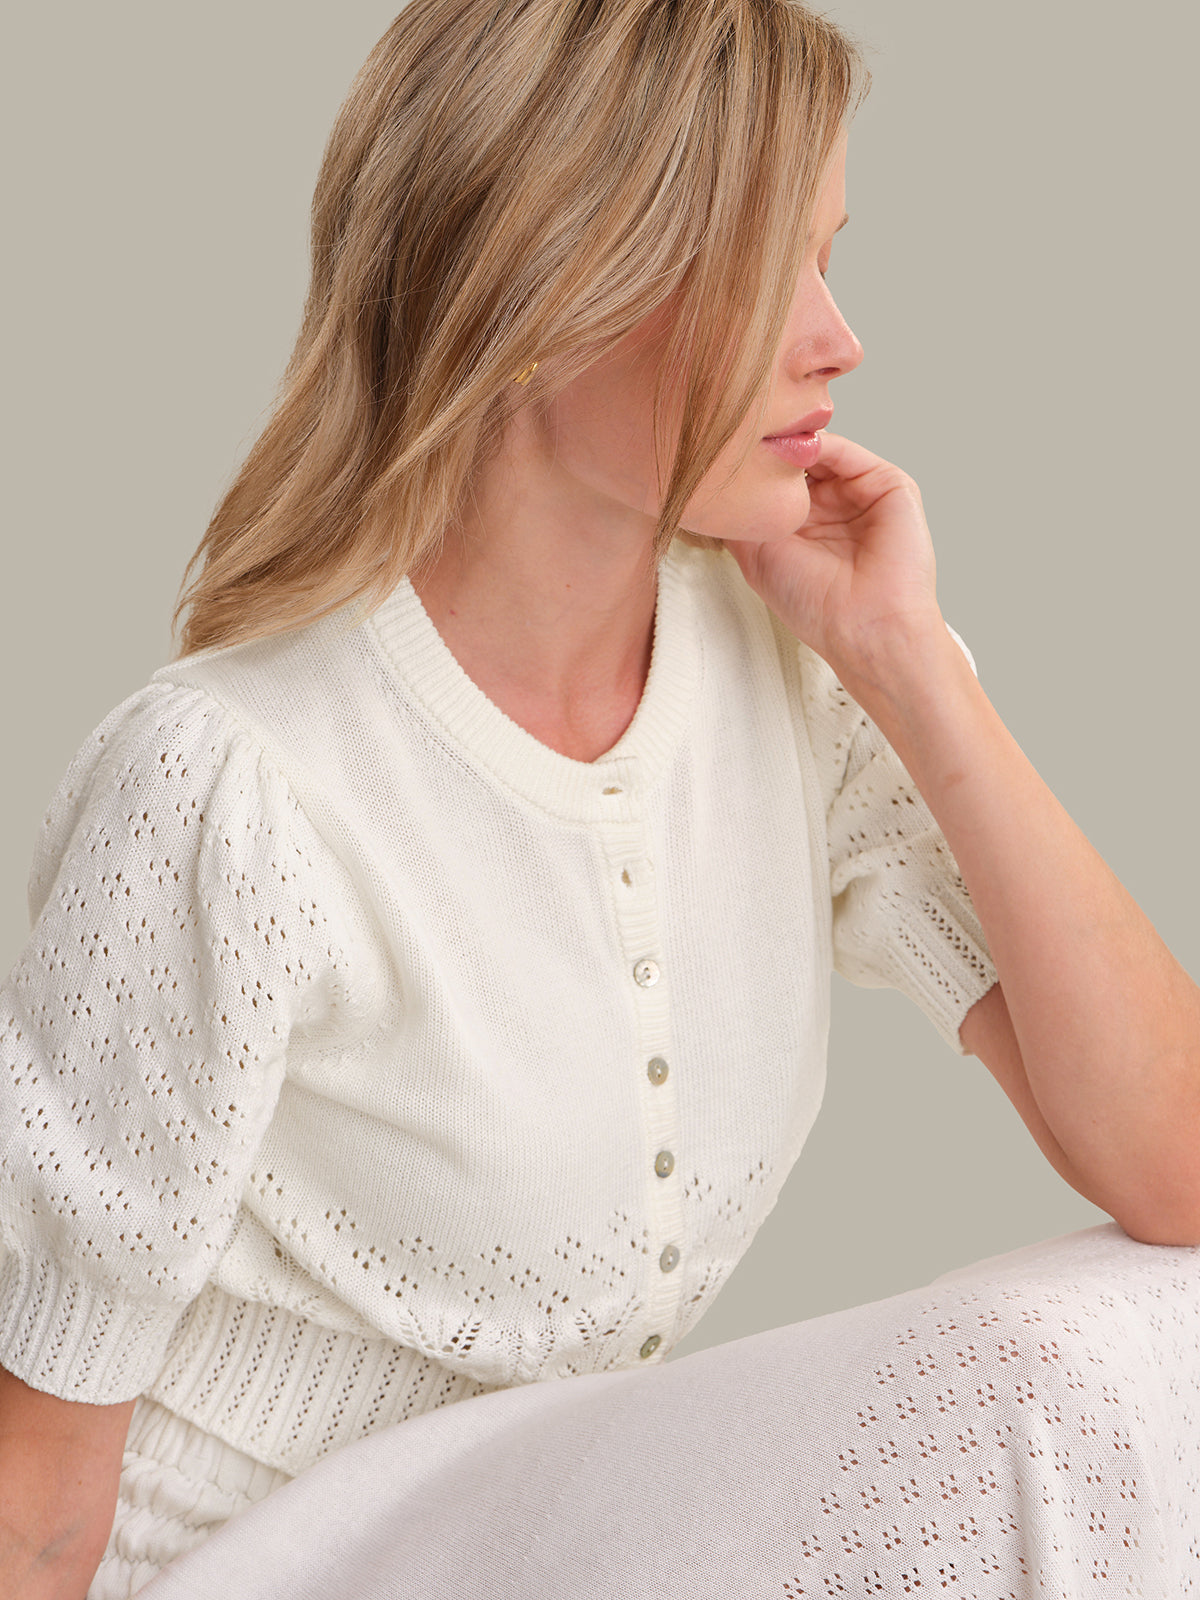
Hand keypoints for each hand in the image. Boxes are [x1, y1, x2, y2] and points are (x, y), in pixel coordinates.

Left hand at [723, 431, 945, 696]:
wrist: (866, 626)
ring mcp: (859, 494)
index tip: (718, 454)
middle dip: (768, 448)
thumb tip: (712, 483)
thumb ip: (740, 517)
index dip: (749, 467)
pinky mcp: (888, 485)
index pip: (773, 481)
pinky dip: (821, 444)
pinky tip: (795, 448)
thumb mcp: (756, 557)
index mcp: (802, 525)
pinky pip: (849, 453)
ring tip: (763, 438)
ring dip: (791, 443)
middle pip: (795, 460)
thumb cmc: (814, 605)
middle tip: (738, 437)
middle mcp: (831, 506)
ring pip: (820, 451)